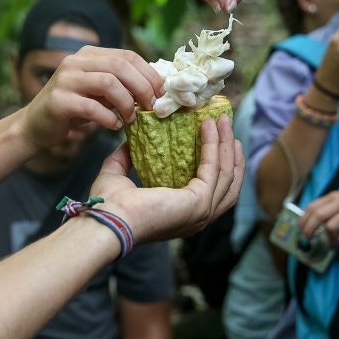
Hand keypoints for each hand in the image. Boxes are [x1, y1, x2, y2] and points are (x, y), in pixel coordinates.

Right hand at [21, 47, 163, 149]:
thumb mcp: (100, 91)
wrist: (36, 125)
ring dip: (126, 103)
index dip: (149, 74)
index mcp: (90, 54)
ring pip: (108, 83)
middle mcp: (76, 61)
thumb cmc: (74, 109)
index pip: (127, 55)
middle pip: (120, 66)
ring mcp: (65, 79)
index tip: (161, 93)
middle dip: (142, 87)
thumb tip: (156, 89)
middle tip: (151, 107)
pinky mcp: (58, 100)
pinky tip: (114, 125)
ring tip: (131, 118)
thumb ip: (120, 84)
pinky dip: (109, 117)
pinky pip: (92, 106)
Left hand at [90, 115, 243, 242]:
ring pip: (226, 174)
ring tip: (223, 121)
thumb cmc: (110, 205)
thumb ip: (124, 160)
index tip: (219, 138)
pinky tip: (209, 126)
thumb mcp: (118, 176)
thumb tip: (128, 142)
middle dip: (230, 153)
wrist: (107, 217)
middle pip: (228, 182)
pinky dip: (214, 145)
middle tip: (226, 126)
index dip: (220, 163)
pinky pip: (213, 168)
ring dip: (227, 145)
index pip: (213, 189)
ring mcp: (202, 212)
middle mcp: (198, 218)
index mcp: (183, 215)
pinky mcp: (199, 202)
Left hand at [300, 185, 338, 246]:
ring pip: (330, 228)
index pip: (312, 207)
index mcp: (334, 196)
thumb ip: (330, 205)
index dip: (303, 219)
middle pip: (317, 216)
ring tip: (333, 242)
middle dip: (309, 230)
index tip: (300, 229)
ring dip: (329, 239)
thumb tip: (314, 221)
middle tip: (308, 239)